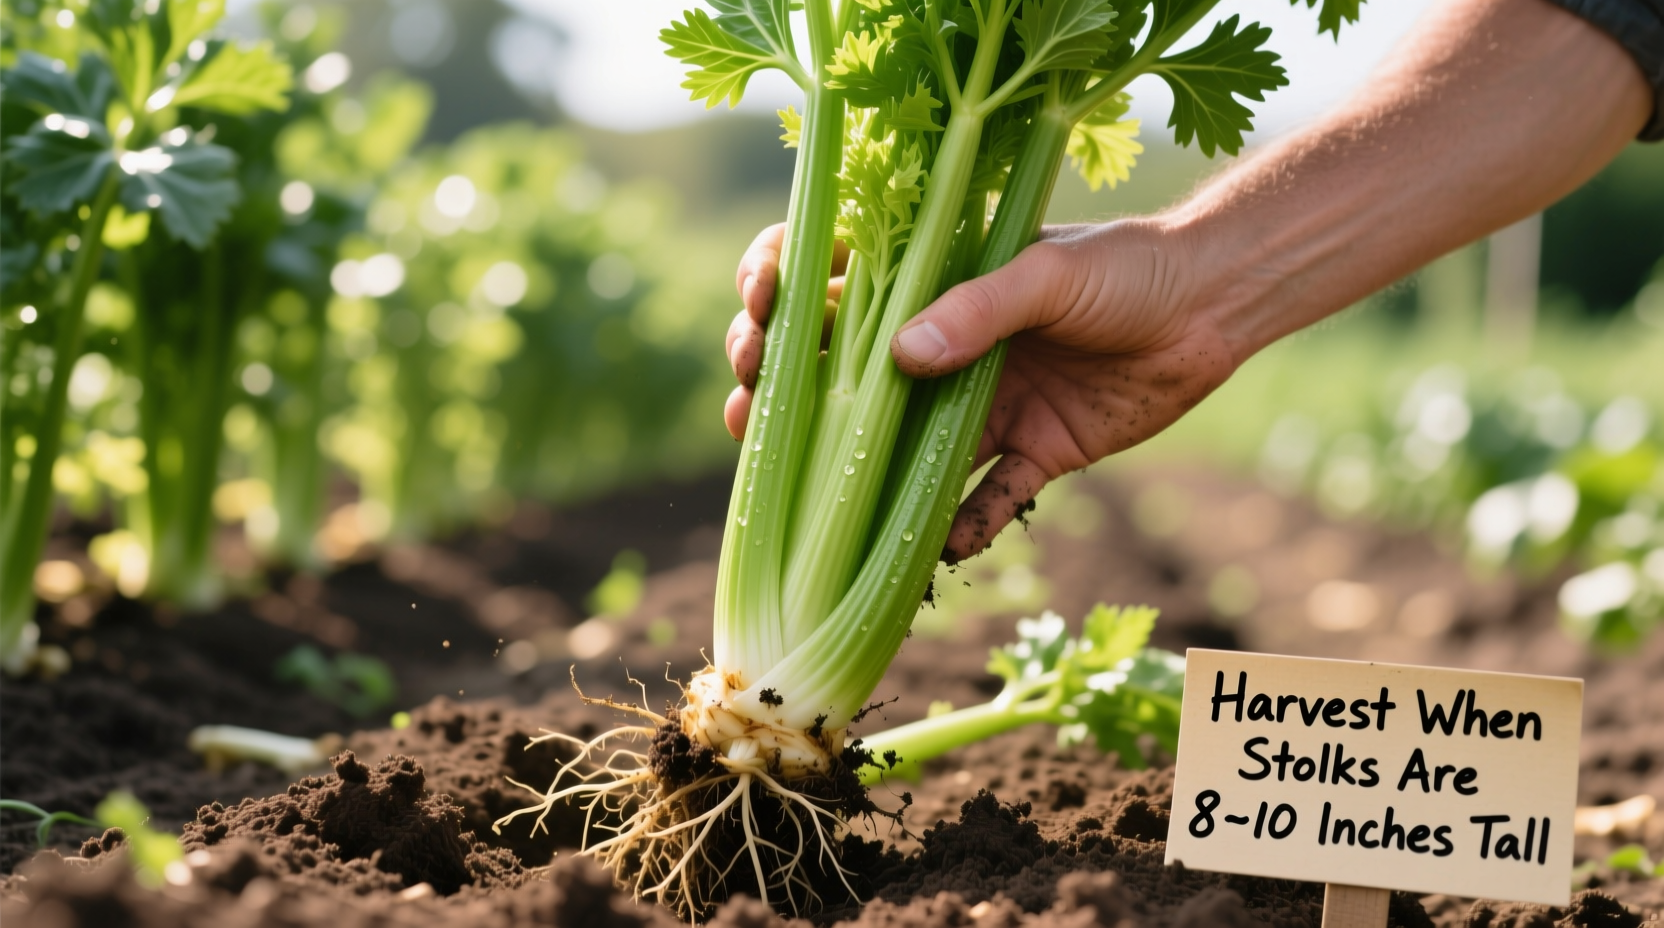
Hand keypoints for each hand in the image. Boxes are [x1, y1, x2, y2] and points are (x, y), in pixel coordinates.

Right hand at [727, 216, 1237, 561]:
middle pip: (838, 376)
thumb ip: (977, 309)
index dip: (778, 291)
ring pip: (898, 452)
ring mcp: (981, 403)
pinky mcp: (1031, 452)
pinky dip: (965, 530)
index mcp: (933, 281)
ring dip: (850, 482)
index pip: (829, 277)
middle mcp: (943, 346)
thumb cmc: (1128, 265)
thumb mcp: (1048, 270)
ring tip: (804, 503)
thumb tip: (899, 356)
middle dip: (782, 397)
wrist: (1216, 306)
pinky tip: (939, 550)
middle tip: (746, 415)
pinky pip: (986, 502)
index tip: (755, 315)